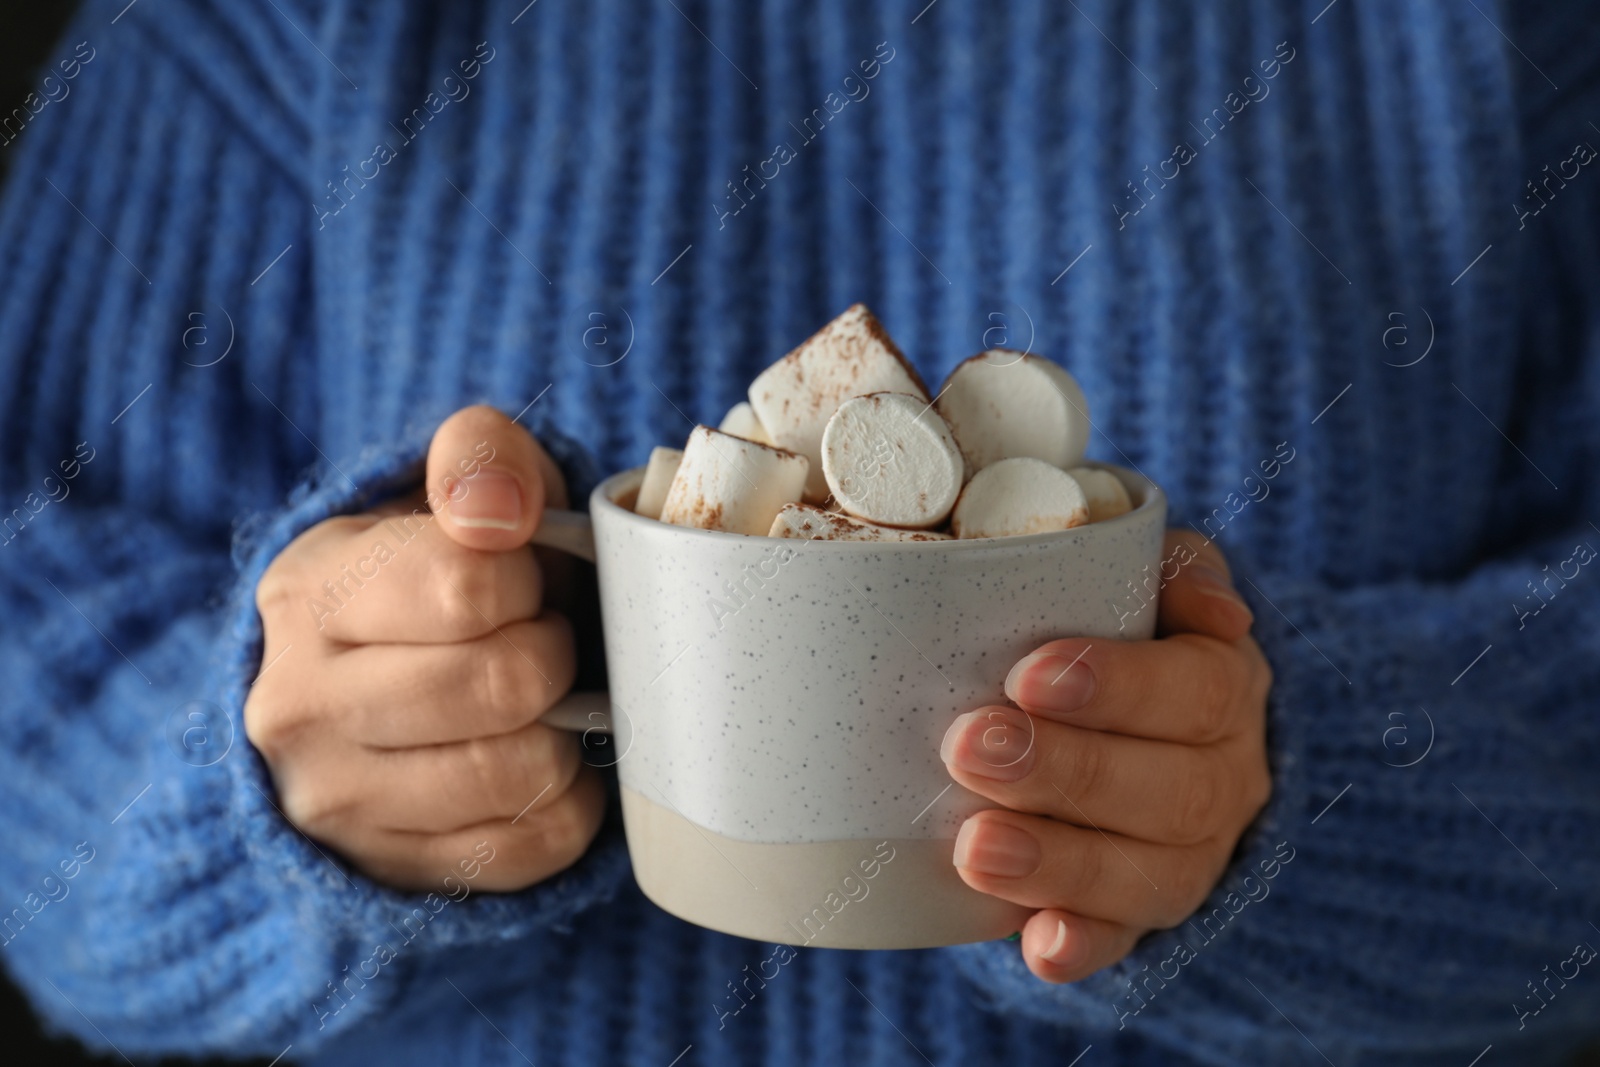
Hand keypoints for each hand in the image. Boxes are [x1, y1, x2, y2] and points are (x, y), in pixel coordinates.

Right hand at [245, 406, 604, 890]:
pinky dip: (567, 799)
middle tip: (540, 640)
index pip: (469, 587)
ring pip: (521, 771)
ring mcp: (337, 803)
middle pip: (503, 684)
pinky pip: (535, 844)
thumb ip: (480, 460)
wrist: (374, 685)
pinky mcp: (393, 871)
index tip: (518, 579)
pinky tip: (538, 760)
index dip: (528, 578)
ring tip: (537, 701)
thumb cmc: (439, 575)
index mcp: (309, 593)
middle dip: (552, 653)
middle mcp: (299, 706)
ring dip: (563, 729)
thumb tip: (498, 513)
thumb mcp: (452, 492)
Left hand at [940, 530, 1271, 981]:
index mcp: (1224, 688)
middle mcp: (1222, 780)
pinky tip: (1039, 946)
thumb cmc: (1128, 632)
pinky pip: (1123, 943)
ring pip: (1144, 875)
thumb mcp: (1157, 583)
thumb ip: (1178, 570)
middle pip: (1167, 792)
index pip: (1193, 691)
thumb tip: (1221, 611)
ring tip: (975, 846)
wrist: (1154, 725)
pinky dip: (1082, 946)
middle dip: (1064, 772)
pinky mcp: (1138, 915)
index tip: (1029, 675)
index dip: (1117, 687)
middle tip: (970, 747)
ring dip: (1058, 863)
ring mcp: (1186, 857)